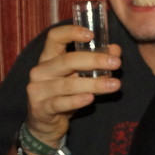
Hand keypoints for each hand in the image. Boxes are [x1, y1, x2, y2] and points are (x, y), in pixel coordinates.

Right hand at [25, 25, 120, 145]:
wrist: (46, 123)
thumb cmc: (65, 92)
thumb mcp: (80, 75)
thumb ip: (97, 62)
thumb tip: (115, 50)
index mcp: (49, 58)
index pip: (54, 38)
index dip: (71, 32)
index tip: (91, 35)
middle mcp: (40, 71)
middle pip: (66, 61)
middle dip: (93, 61)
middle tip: (116, 63)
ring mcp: (38, 90)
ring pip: (67, 85)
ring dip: (93, 84)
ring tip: (115, 84)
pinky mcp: (41, 108)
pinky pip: (61, 103)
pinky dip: (76, 100)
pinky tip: (90, 98)